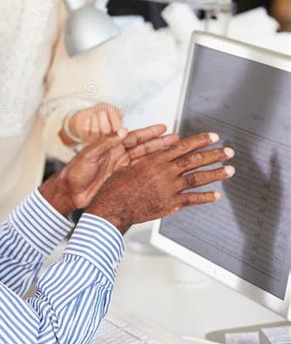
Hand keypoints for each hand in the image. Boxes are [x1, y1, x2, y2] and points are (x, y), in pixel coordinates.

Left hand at [40, 124, 177, 214]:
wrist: (69, 192)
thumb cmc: (75, 172)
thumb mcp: (89, 154)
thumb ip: (105, 142)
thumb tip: (122, 130)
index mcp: (111, 146)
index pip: (134, 137)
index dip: (149, 133)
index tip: (163, 128)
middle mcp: (118, 156)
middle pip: (143, 147)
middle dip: (160, 143)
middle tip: (176, 139)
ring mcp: (121, 168)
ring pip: (144, 160)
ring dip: (159, 156)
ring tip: (174, 152)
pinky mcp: (121, 180)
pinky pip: (140, 173)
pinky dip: (152, 171)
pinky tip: (162, 170)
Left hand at [60, 103, 123, 145]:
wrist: (86, 115)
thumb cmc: (99, 112)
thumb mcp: (107, 107)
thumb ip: (114, 110)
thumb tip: (121, 113)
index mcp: (116, 130)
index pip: (118, 129)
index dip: (115, 121)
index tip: (111, 111)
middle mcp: (107, 137)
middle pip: (106, 130)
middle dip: (103, 118)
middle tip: (102, 112)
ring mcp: (96, 138)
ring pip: (95, 130)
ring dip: (95, 118)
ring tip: (94, 114)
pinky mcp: (86, 137)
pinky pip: (86, 129)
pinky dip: (87, 121)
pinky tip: (88, 118)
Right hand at [87, 132, 234, 233]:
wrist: (113, 206)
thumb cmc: (117, 186)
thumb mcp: (131, 165)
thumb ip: (149, 159)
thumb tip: (161, 152)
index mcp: (156, 159)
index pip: (184, 146)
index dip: (201, 140)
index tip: (213, 137)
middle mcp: (165, 172)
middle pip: (195, 160)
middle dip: (214, 155)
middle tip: (228, 152)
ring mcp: (169, 189)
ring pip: (197, 178)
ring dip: (216, 173)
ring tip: (230, 170)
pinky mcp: (170, 204)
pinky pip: (192, 200)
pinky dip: (205, 197)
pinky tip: (217, 195)